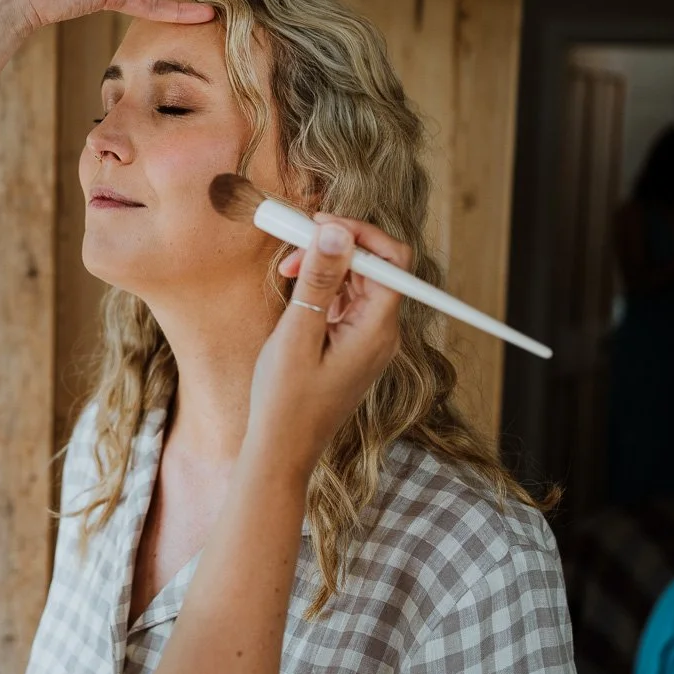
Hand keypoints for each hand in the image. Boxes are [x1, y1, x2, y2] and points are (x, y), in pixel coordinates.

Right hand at [244, 216, 407, 476]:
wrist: (282, 450)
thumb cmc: (286, 401)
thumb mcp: (297, 334)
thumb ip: (319, 280)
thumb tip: (337, 232)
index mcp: (377, 330)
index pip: (391, 260)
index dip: (359, 233)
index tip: (318, 223)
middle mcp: (382, 333)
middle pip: (374, 267)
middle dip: (335, 247)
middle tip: (291, 243)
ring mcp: (369, 340)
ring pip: (358, 282)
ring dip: (324, 266)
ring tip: (285, 271)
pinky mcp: (353, 346)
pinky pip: (347, 302)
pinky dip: (322, 288)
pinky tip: (294, 292)